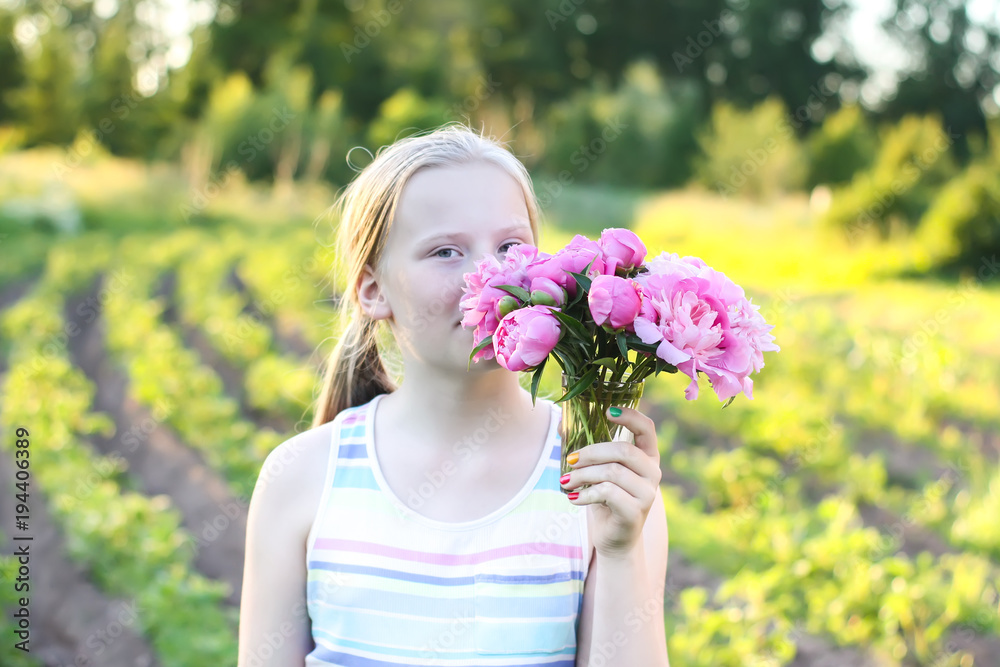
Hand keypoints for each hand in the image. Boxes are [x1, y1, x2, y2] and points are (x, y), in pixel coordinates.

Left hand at [562, 406, 661, 558]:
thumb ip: (587, 450)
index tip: (607, 411)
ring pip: (612, 472)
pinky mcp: (636, 511)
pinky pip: (607, 493)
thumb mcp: (597, 471)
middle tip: (570, 460)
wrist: (614, 539)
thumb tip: (561, 425)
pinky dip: (585, 494)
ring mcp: (648, 493)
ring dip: (582, 475)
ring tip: (567, 482)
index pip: (647, 428)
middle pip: (623, 450)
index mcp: (647, 457)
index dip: (630, 416)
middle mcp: (653, 473)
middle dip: (591, 453)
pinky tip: (574, 498)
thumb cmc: (606, 499)